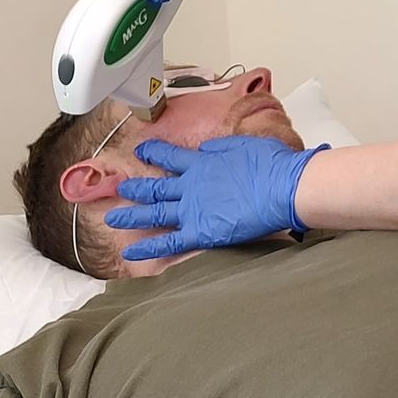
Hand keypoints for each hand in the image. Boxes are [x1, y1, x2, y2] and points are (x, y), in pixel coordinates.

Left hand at [105, 136, 328, 259]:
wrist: (284, 188)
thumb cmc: (272, 165)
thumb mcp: (244, 145)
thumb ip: (221, 147)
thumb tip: (205, 147)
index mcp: (203, 163)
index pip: (170, 157)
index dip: (154, 153)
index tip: (142, 150)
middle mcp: (191, 186)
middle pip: (156, 187)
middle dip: (136, 188)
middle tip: (120, 188)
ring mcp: (193, 210)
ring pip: (154, 213)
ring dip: (132, 216)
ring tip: (113, 219)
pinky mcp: (201, 232)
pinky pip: (169, 242)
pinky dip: (149, 248)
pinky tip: (130, 253)